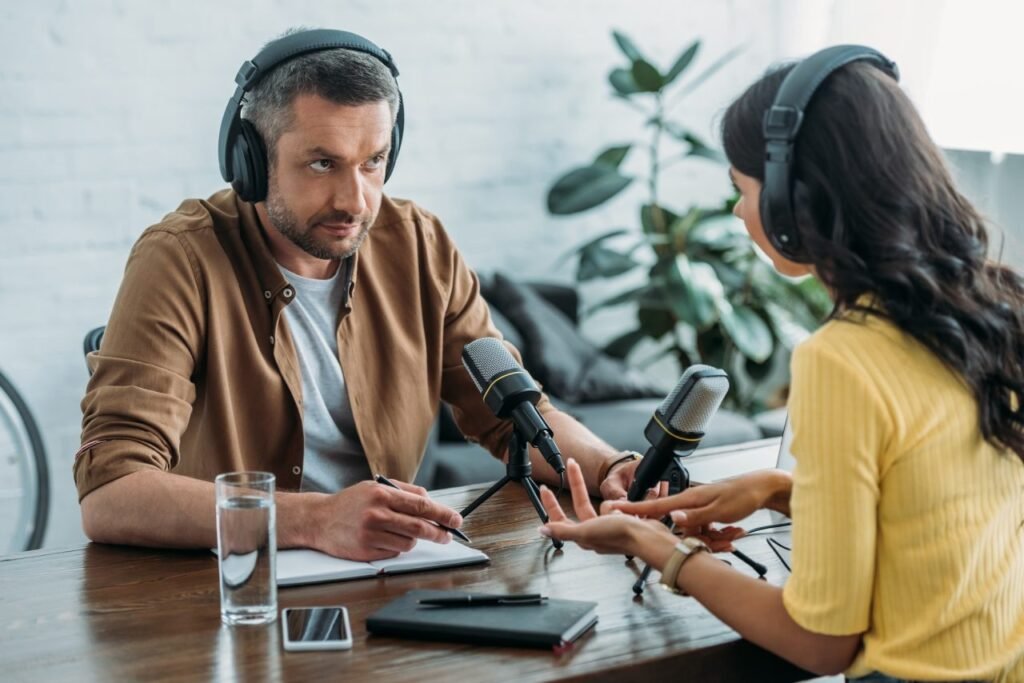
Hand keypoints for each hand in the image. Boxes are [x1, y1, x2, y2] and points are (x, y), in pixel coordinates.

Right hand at [308, 479, 463, 560]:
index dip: (443, 513)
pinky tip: (384, 539)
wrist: (319, 520)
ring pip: (408, 542)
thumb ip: (404, 491)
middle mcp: (377, 514)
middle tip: (448, 536)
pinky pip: (394, 552)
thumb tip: (431, 500)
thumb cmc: (351, 502)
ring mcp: (371, 534)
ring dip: (413, 539)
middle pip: (419, 527)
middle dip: (439, 533)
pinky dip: (396, 547)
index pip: (421, 505)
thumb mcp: (375, 487)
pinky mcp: (366, 551)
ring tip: (400, 531)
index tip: (456, 520)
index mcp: (382, 494)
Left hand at [539, 458, 673, 557]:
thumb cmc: (620, 537)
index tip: (546, 489)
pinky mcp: (624, 521)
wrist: (649, 537)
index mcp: (583, 537)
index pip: (560, 519)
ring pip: (602, 504)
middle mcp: (595, 532)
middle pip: (580, 503)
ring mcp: (610, 526)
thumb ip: (564, 531)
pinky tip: (628, 510)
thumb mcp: (586, 532)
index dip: (551, 504)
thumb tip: (542, 530)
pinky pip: (618, 506)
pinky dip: (621, 504)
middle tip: (572, 465)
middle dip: (577, 483)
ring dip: (611, 504)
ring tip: (621, 512)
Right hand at [604, 469, 784, 549]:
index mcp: (688, 499)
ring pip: (696, 531)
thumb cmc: (743, 495)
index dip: (633, 509)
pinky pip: (707, 530)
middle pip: (679, 526)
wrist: (763, 487)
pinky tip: (736, 531)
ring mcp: (699, 508)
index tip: (613, 511)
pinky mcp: (709, 513)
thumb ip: (694, 517)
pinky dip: (721, 534)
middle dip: (697, 538)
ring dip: (715, 537)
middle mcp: (690, 503)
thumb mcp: (719, 509)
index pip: (654, 505)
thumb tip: (673, 518)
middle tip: (720, 534)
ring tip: (736, 531)